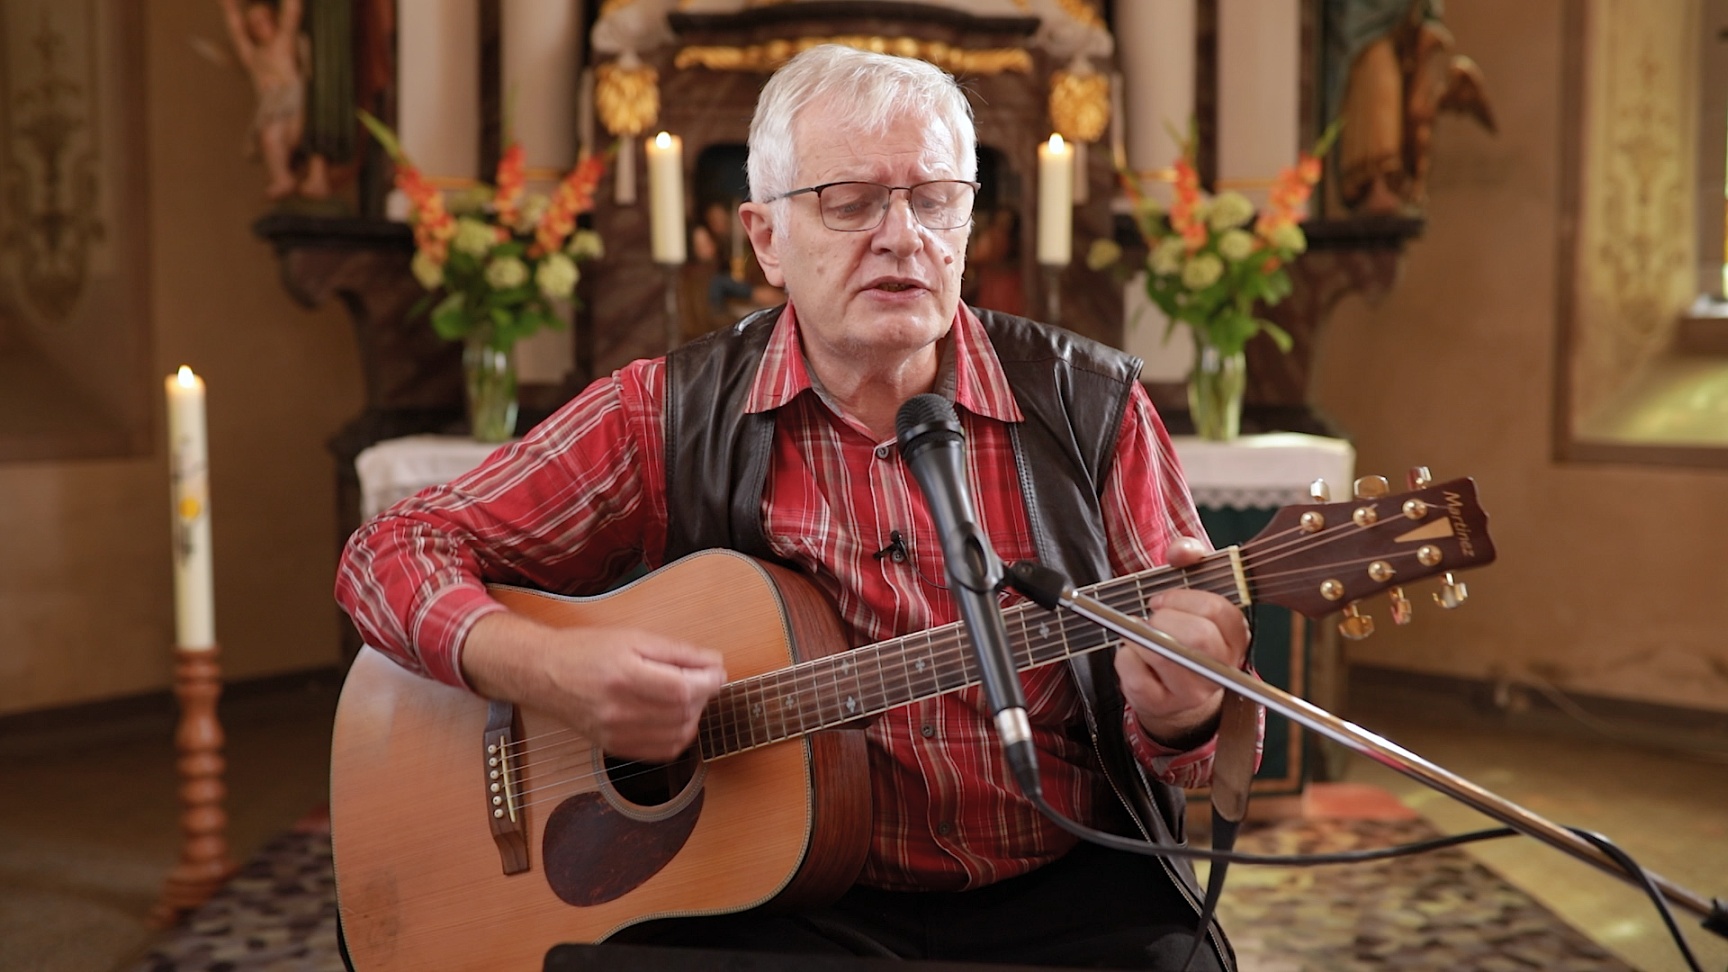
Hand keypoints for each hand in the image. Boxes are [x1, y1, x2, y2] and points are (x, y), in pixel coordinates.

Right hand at [462, 613, 725, 762]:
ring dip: (694, 714)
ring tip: (687, 694)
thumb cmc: (589, 649)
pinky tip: (674, 715)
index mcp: (623, 675)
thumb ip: (677, 652)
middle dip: (703, 694)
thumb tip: (715, 664)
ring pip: (678, 734)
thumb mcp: (634, 637)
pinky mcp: (615, 748)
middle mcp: (618, 710)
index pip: (682, 688)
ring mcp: (616, 734)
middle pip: (683, 711)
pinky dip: (679, 734)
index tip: (717, 670)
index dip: (709, 680)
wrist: (545, 674)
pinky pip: (663, 751)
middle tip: (703, 677)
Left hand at [1113, 537, 1249, 747]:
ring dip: (1141, 636)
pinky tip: (1131, 653)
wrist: (1171, 690)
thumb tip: (1181, 551)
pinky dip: (1125, 657)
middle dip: (1165, 619)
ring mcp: (1193, 691)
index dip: (1185, 599)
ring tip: (1139, 633)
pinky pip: (1138, 678)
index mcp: (1234, 637)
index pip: (1221, 612)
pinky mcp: (1162, 705)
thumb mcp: (1190, 592)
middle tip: (1152, 617)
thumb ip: (1189, 559)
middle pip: (1199, 637)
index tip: (1162, 599)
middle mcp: (1220, 668)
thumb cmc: (1181, 631)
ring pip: (1166, 657)